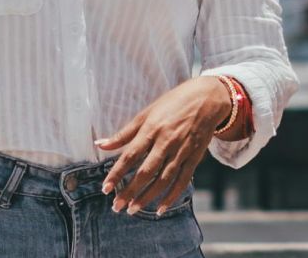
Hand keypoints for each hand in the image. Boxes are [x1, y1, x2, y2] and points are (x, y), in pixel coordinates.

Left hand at [94, 76, 232, 214]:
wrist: (207, 98)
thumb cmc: (172, 104)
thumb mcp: (146, 114)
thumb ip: (124, 133)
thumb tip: (100, 144)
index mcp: (151, 129)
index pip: (130, 156)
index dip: (117, 173)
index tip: (105, 189)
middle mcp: (166, 142)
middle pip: (145, 172)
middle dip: (130, 191)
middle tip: (117, 206)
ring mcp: (182, 151)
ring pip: (163, 180)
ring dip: (148, 197)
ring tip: (133, 209)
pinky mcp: (194, 158)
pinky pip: (182, 181)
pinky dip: (172, 196)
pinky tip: (160, 209)